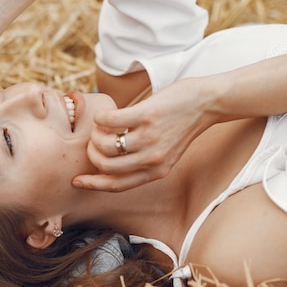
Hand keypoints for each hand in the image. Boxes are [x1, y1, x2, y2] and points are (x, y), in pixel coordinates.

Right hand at [73, 78, 214, 191]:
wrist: (209, 102)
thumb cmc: (183, 124)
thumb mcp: (168, 152)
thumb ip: (144, 160)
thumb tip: (111, 159)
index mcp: (158, 171)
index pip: (117, 185)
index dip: (93, 185)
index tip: (77, 180)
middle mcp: (153, 159)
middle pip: (106, 166)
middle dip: (92, 154)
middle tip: (94, 142)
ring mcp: (150, 137)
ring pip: (105, 145)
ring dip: (95, 136)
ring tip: (100, 127)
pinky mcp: (146, 115)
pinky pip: (109, 121)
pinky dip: (100, 118)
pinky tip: (104, 114)